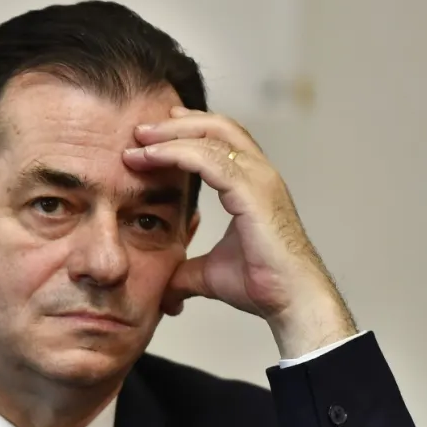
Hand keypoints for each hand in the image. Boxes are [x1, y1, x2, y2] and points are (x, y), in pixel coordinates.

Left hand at [123, 106, 356, 358]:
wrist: (289, 302)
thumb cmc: (260, 284)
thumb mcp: (208, 273)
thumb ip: (184, 271)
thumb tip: (165, 290)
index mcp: (252, 184)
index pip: (218, 142)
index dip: (185, 134)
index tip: (151, 138)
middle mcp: (260, 174)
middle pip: (216, 127)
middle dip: (174, 124)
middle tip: (139, 130)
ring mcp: (259, 180)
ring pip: (212, 136)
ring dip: (170, 135)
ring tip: (137, 140)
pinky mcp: (253, 192)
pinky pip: (209, 159)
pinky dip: (176, 153)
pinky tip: (150, 157)